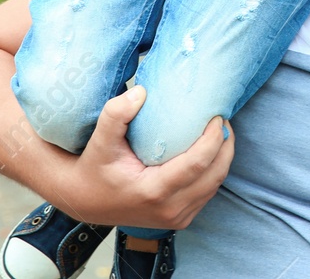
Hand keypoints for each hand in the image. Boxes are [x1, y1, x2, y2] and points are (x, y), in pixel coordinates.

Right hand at [50, 86, 231, 229]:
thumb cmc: (94, 167)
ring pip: (214, 185)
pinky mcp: (180, 219)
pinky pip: (207, 193)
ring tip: (220, 131)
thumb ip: (116, 113)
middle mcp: (169, 210)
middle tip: (223, 119)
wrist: (84, 199)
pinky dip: (214, 171)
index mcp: (153, 191)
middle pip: (214, 175)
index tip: (217, 116)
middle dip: (225, 145)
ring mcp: (176, 218)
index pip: (198, 164)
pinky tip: (210, 150)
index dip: (214, 139)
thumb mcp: (100, 139)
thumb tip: (142, 91)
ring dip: (222, 157)